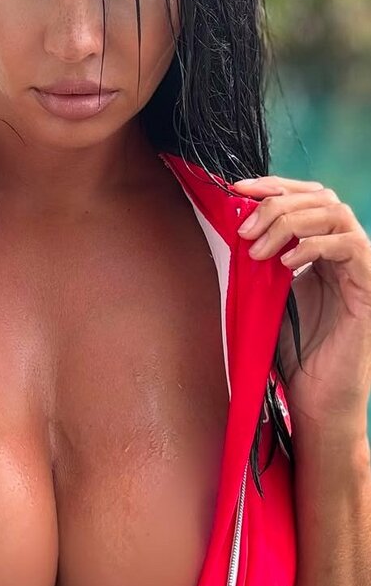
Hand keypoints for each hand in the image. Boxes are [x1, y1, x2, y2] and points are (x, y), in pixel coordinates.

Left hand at [233, 175, 370, 441]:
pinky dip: (315, 246)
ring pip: (336, 213)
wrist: (315, 400)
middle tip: (243, 231)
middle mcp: (343, 251)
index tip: (236, 189)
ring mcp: (359, 267)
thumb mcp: (265, 295)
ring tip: (257, 250)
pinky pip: (351, 246)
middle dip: (276, 204)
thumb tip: (229, 224)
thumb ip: (257, 260)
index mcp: (320, 247)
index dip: (273, 185)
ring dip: (290, 223)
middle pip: (320, 196)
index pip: (305, 195)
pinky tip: (286, 265)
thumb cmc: (289, 353)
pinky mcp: (368, 288)